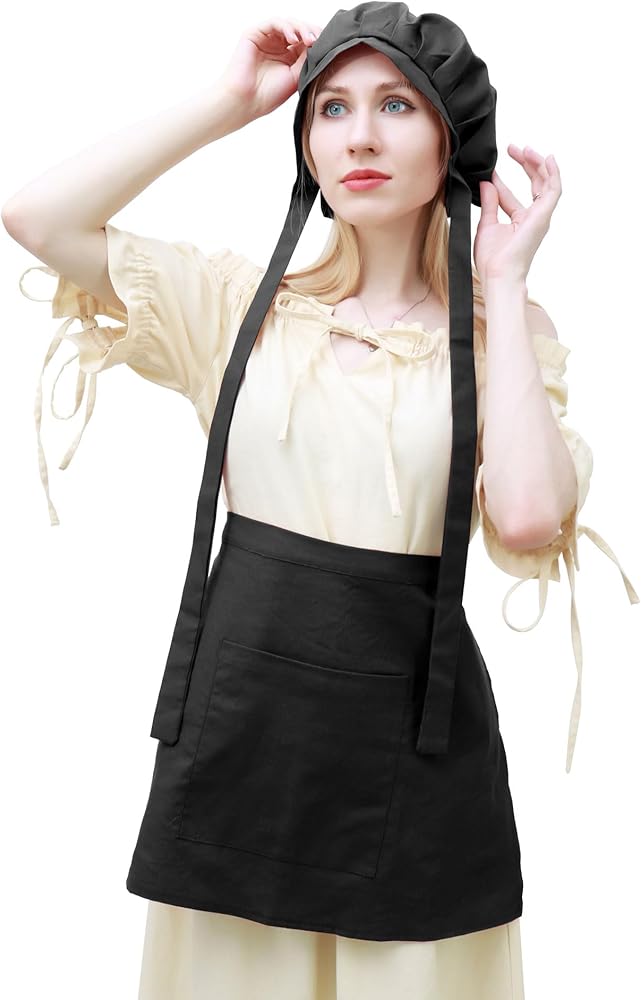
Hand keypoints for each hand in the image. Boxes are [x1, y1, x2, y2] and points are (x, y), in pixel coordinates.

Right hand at [219, 17, 322, 120]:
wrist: (246, 102)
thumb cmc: (268, 95)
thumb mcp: (296, 76)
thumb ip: (307, 59)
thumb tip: (320, 44)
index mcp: (288, 57)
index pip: (306, 41)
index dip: (318, 40)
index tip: (329, 45)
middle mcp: (278, 46)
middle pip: (299, 30)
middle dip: (311, 32)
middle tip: (319, 40)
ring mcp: (266, 39)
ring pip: (288, 24)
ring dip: (301, 28)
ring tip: (309, 39)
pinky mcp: (255, 34)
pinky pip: (274, 23)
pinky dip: (286, 27)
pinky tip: (293, 38)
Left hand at [473, 144, 561, 285]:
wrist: (499, 274)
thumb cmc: (492, 259)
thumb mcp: (486, 225)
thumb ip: (489, 204)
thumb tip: (486, 183)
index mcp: (519, 223)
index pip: (511, 197)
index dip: (501, 181)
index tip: (489, 170)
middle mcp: (533, 218)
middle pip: (534, 185)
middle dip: (524, 165)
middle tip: (512, 149)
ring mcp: (540, 217)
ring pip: (546, 183)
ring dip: (537, 164)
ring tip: (525, 149)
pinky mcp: (544, 215)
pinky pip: (554, 190)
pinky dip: (552, 173)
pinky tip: (547, 158)